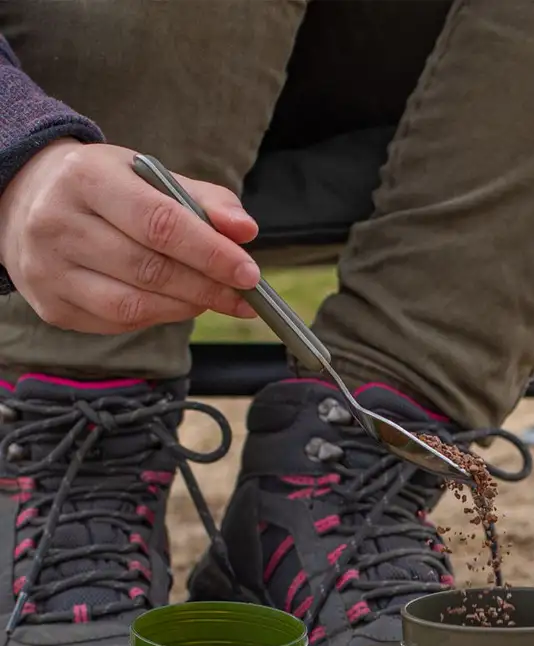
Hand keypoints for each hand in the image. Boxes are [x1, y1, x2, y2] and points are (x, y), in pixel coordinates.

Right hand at [0, 140, 262, 333]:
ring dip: (187, 307)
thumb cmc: (105, 190)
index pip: (159, 222)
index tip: (249, 273)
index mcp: (86, 178)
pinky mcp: (52, 306)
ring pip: (134, 304)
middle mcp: (57, 223)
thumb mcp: (150, 177)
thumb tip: (245, 231)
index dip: (210, 253)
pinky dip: (159, 316)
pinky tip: (175, 303)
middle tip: (244, 295)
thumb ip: (205, 201)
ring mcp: (48, 269)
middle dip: (208, 287)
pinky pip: (119, 322)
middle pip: (150, 269)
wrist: (26, 202)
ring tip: (213, 298)